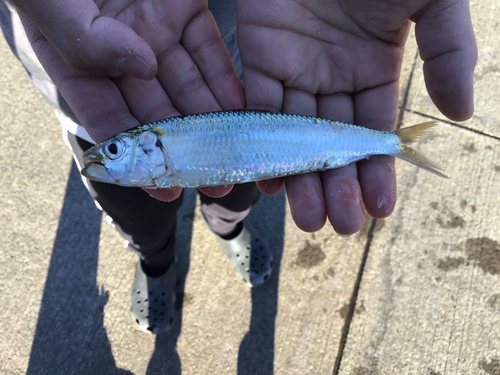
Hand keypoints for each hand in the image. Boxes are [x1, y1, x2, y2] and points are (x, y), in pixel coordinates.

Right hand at [13, 0, 243, 200]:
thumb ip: (85, 36)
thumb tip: (138, 67)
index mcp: (79, 62)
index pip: (108, 120)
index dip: (137, 157)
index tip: (162, 189)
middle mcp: (120, 55)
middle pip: (157, 113)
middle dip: (187, 150)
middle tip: (214, 182)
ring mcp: (154, 33)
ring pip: (188, 89)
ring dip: (213, 125)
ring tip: (236, 157)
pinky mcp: (185, 10)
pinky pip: (209, 52)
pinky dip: (225, 80)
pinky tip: (242, 110)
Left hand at [238, 0, 475, 234]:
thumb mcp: (435, 0)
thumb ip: (449, 53)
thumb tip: (459, 115)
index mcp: (376, 71)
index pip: (374, 135)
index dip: (376, 172)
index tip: (379, 211)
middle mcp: (334, 80)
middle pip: (333, 145)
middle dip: (335, 186)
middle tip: (336, 227)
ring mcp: (295, 72)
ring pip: (294, 137)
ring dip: (299, 178)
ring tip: (305, 219)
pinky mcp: (259, 59)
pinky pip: (258, 109)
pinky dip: (261, 144)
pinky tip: (268, 180)